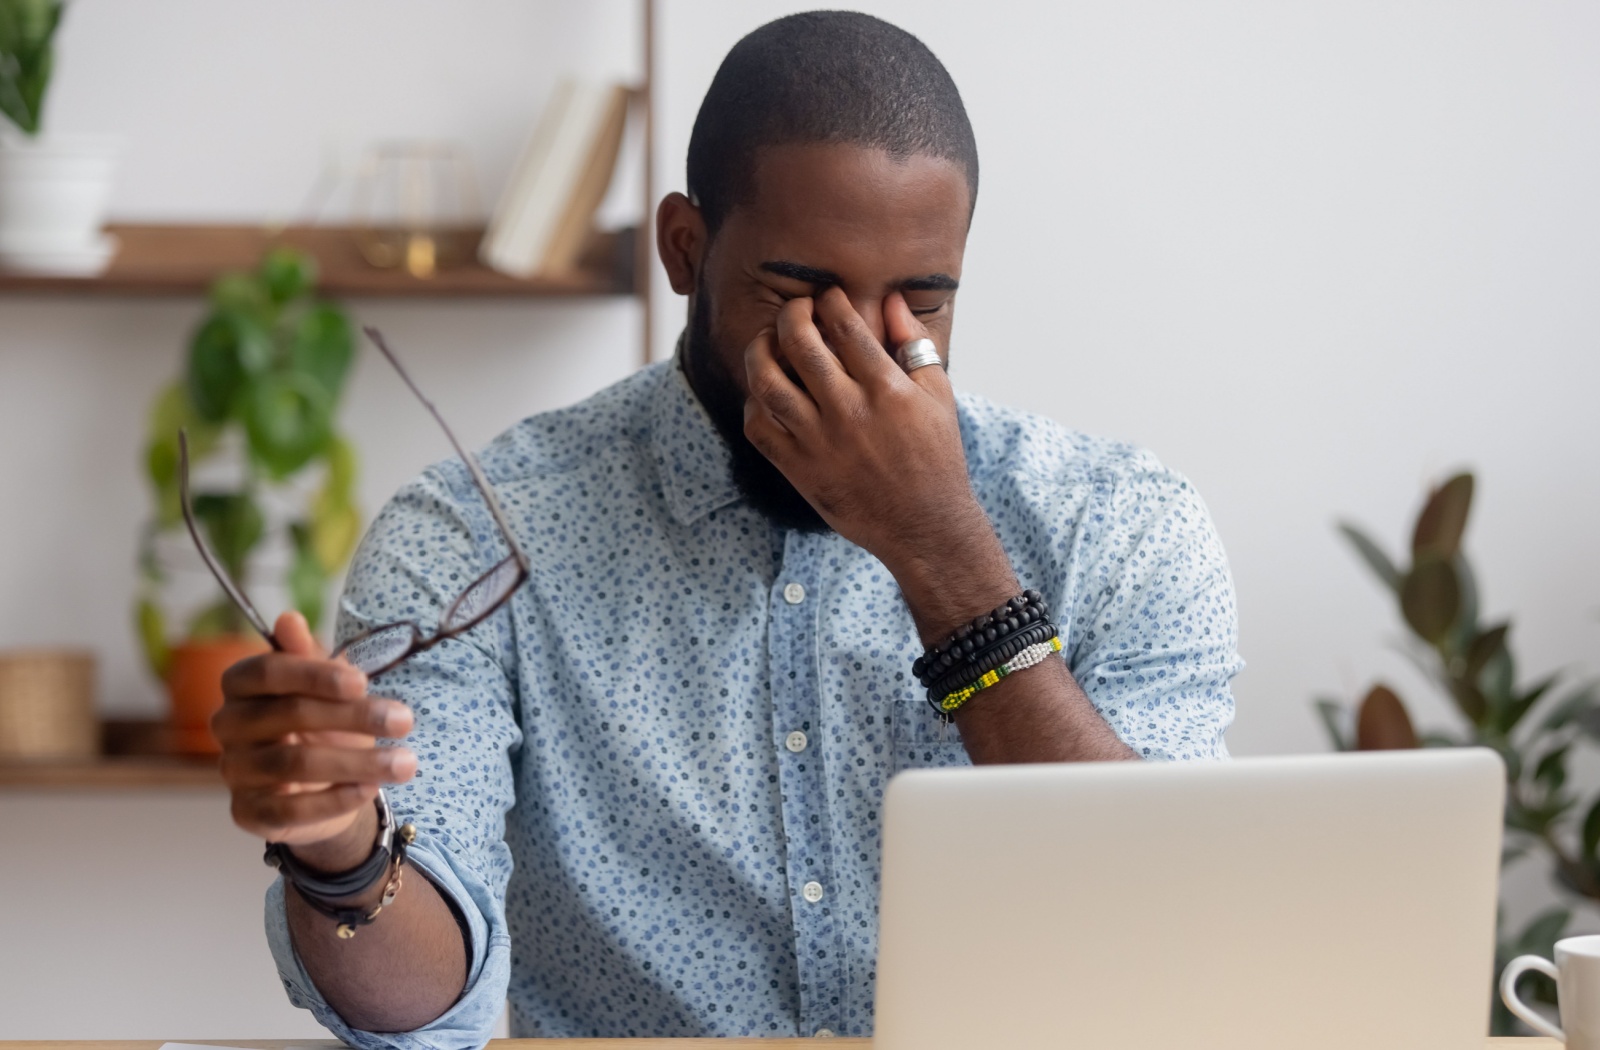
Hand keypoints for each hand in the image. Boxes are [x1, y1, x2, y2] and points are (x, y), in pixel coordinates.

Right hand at [213, 611, 416, 853]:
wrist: (324, 785)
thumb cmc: (325, 723)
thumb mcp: (327, 687)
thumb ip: (310, 656)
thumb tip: (288, 620)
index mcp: (241, 684)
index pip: (267, 672)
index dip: (314, 675)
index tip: (362, 682)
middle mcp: (228, 725)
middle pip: (288, 715)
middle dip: (353, 716)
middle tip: (405, 721)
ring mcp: (234, 770)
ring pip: (294, 764)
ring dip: (357, 762)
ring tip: (404, 763)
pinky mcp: (247, 812)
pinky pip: (288, 810)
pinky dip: (333, 800)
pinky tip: (369, 790)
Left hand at [742, 287, 989, 568]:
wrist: (924, 526)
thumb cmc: (936, 457)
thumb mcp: (938, 396)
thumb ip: (914, 344)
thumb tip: (892, 300)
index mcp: (886, 389)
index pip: (845, 326)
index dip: (830, 301)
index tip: (827, 297)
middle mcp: (849, 412)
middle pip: (800, 344)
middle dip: (792, 314)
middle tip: (796, 310)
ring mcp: (819, 443)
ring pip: (767, 383)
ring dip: (760, 352)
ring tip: (768, 342)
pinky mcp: (800, 470)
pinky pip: (759, 428)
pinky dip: (755, 403)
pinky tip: (766, 392)